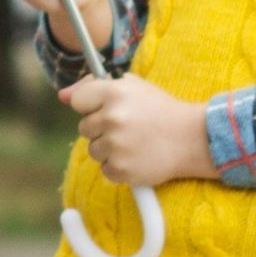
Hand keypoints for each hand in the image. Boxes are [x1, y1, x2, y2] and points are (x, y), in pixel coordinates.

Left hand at [60, 73, 216, 186]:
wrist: (193, 139)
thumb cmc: (161, 110)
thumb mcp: (133, 87)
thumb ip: (94, 87)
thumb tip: (62, 96)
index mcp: (114, 92)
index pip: (78, 101)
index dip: (91, 106)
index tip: (106, 109)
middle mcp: (112, 118)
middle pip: (84, 128)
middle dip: (101, 129)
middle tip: (128, 127)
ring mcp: (116, 146)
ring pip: (93, 150)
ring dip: (109, 149)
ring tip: (135, 143)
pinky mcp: (121, 169)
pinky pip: (105, 169)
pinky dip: (119, 167)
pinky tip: (138, 157)